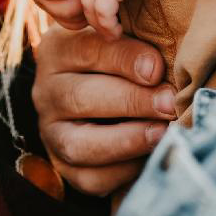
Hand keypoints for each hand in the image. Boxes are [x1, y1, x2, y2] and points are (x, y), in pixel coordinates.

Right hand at [32, 26, 175, 193]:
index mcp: (59, 50)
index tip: (157, 68)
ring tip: (162, 134)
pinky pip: (88, 178)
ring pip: (78, 145)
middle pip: (80, 98)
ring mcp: (50, 132)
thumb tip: (165, 62)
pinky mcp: (63, 166)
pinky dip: (122, 172)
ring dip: (125, 141)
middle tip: (168, 104)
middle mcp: (47, 91)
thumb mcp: (125, 37)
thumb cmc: (123, 58)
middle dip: (130, 102)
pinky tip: (150, 157)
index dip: (124, 59)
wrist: (102, 90)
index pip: (87, 50)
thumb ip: (140, 39)